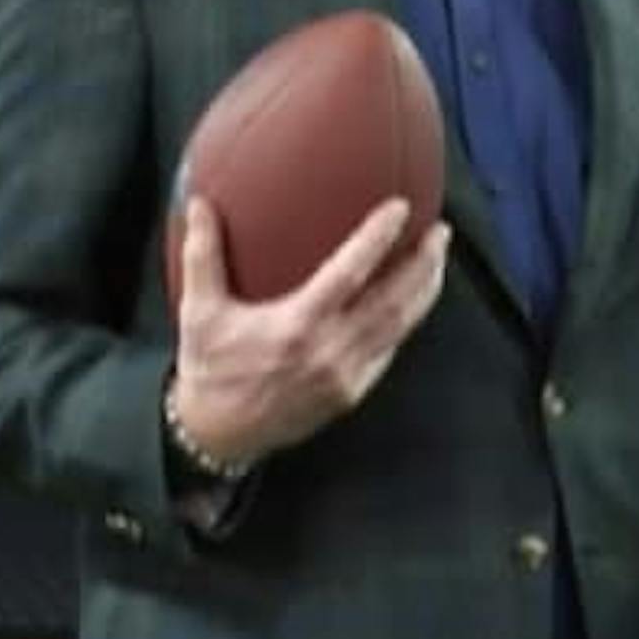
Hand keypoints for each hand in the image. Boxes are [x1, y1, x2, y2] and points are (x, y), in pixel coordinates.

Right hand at [166, 195, 451, 468]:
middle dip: (424, 263)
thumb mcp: (199, 312)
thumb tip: (198, 203)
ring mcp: (347, 375)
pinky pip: (389, 351)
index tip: (400, 208)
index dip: (378, 238)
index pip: (350, 273)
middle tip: (440, 231)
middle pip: (395, 301)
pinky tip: (413, 301)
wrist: (218, 435)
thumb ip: (202, 255)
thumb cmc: (210, 369)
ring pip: (401, 327)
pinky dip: (406, 322)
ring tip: (437, 259)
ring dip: (425, 291)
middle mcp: (330, 351)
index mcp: (297, 326)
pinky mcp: (353, 392)